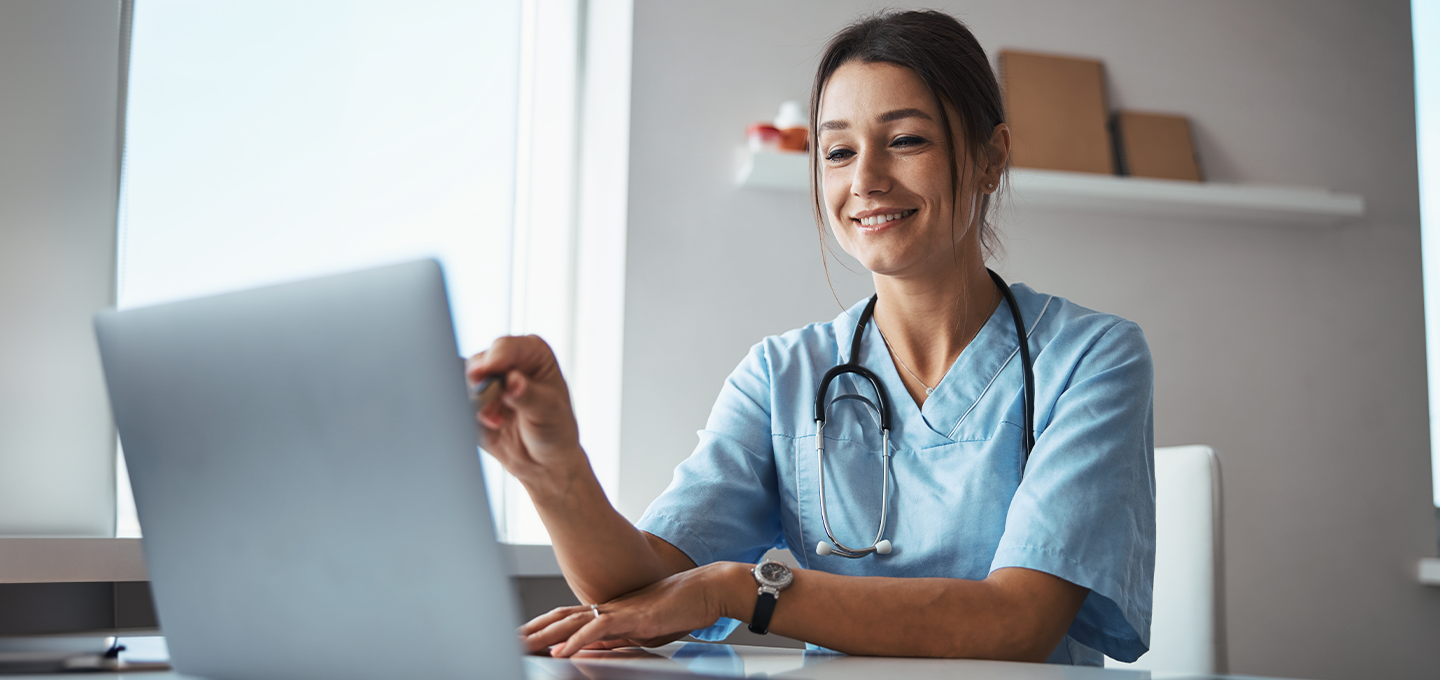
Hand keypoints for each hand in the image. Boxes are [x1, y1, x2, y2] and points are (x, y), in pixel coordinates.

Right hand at [466, 336, 584, 490]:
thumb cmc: (555, 430)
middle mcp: (509, 362)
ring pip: (463, 381)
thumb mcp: (549, 411)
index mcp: (533, 354)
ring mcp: (489, 381)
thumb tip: (512, 380)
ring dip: (476, 403)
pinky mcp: (474, 400)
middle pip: (478, 362)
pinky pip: (458, 401)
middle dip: (480, 384)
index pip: (506, 347)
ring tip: (496, 421)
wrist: (542, 461)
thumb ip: (528, 395)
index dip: (494, 358)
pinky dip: (467, 413)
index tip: (487, 371)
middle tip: (492, 407)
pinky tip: (487, 424)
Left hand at [519, 562, 746, 657]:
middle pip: (561, 618)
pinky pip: (597, 629)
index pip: (567, 619)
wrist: (705, 590)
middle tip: (508, 640)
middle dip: (533, 630)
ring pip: (572, 622)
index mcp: (609, 611)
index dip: (543, 627)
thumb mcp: (641, 630)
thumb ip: (615, 637)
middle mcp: (608, 607)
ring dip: (545, 635)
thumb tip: (590, 646)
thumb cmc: (680, 608)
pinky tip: (561, 651)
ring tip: (522, 645)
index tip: (522, 636)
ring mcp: (618, 610)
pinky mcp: (632, 617)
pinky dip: (576, 640)